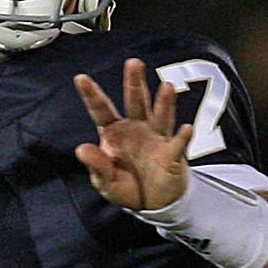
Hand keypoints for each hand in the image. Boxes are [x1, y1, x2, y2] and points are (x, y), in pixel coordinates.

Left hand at [74, 59, 193, 211]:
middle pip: (136, 102)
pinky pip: (178, 145)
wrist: (153, 203)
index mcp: (115, 131)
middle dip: (135, 83)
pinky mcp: (172, 155)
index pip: (101, 110)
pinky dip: (183, 137)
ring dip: (164, 103)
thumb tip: (82, 149)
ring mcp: (157, 138)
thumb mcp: (105, 181)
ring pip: (161, 116)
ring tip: (167, 87)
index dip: (92, 95)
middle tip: (134, 63)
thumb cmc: (127, 186)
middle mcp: (137, 128)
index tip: (80, 78)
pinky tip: (186, 129)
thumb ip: (96, 165)